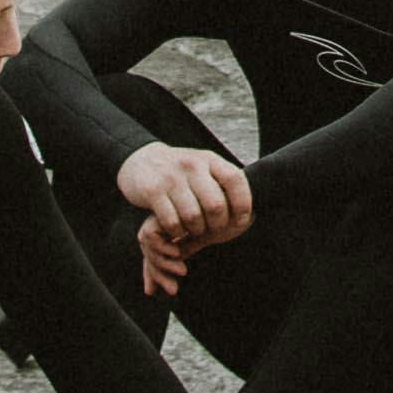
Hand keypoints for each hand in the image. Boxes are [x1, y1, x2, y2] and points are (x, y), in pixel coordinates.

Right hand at [121, 142, 250, 292]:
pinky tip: (176, 231)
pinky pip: (172, 221)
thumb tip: (251, 209)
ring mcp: (171, 177)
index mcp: (209, 160)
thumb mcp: (203, 167)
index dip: (243, 204)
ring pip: (193, 217)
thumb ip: (222, 182)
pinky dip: (177, 233)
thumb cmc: (180, 172)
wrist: (141, 160)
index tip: (242, 221)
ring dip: (196, 231)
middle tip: (213, 231)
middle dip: (218, 225)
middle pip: (215, 205)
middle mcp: (192, 165)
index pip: (235, 180)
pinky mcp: (153, 190)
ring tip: (194, 231)